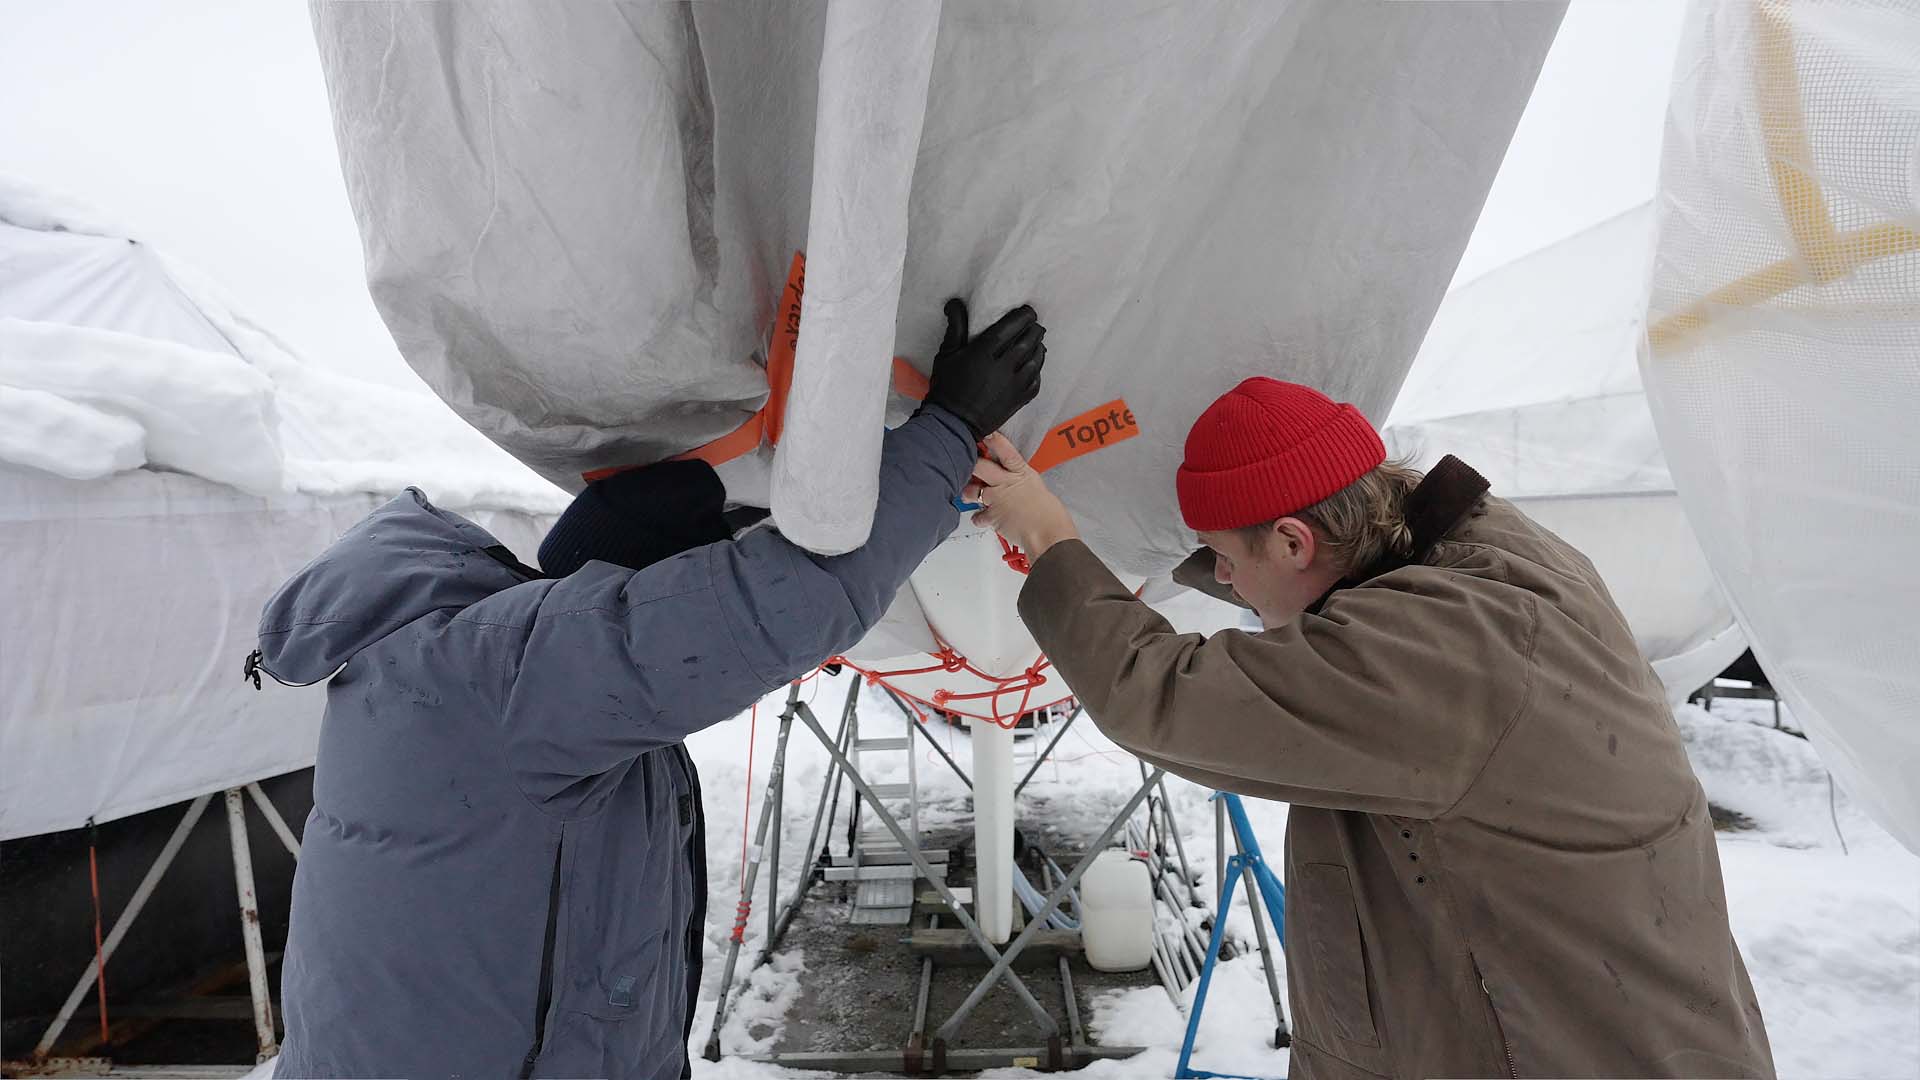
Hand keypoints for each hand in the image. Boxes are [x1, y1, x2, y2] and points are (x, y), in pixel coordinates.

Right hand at [923, 300, 1044, 439]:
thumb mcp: (946, 355)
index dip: (1024, 317)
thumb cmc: (947, 387)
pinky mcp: (1019, 400)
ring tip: (1037, 342)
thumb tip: (955, 304)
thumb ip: (955, 327)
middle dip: (1034, 330)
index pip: (1010, 327)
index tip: (1028, 312)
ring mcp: (1013, 385)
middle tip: (1034, 325)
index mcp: (983, 352)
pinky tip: (1035, 365)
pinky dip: (1038, 370)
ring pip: (1035, 360)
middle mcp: (1002, 367)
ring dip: (1039, 348)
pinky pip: (1036, 380)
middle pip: (1027, 341)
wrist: (953, 423)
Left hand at [964, 432, 1079, 558]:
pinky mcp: (992, 517)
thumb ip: (1020, 482)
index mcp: (1021, 472)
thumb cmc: (1049, 514)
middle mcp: (1005, 482)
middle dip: (971, 465)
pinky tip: (984, 518)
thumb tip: (1011, 483)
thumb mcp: (1037, 488)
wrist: (1048, 534)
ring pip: (971, 490)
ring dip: (968, 492)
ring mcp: (996, 499)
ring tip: (970, 494)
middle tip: (969, 465)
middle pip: (980, 466)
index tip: (987, 434)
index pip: (1005, 450)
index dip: (993, 440)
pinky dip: (979, 518)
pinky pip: (977, 516)